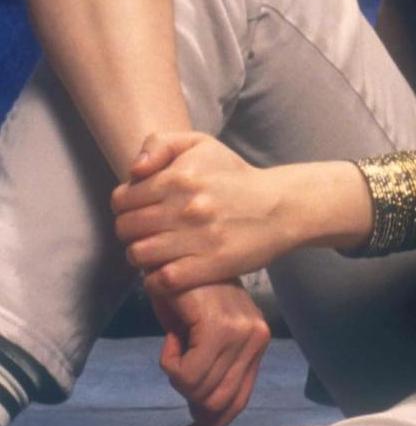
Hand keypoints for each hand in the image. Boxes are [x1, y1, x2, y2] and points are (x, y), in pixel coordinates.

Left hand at [112, 131, 311, 291]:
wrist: (283, 206)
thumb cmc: (236, 177)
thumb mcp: (201, 145)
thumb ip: (161, 144)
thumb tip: (134, 171)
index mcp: (179, 177)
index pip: (121, 200)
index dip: (126, 206)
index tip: (141, 210)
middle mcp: (185, 207)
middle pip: (126, 228)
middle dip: (131, 231)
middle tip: (148, 231)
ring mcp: (198, 239)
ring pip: (138, 255)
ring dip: (141, 255)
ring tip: (156, 251)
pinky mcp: (210, 266)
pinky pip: (162, 280)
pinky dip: (155, 281)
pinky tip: (164, 273)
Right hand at [149, 280, 271, 425]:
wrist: (174, 259)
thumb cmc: (185, 298)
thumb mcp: (200, 341)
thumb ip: (209, 373)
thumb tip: (201, 415)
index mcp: (256, 344)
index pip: (238, 401)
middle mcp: (256, 339)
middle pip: (216, 401)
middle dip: (188, 397)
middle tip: (173, 362)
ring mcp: (241, 333)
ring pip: (197, 389)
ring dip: (175, 373)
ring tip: (176, 339)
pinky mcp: (220, 327)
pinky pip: (185, 373)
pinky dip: (168, 361)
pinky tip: (172, 334)